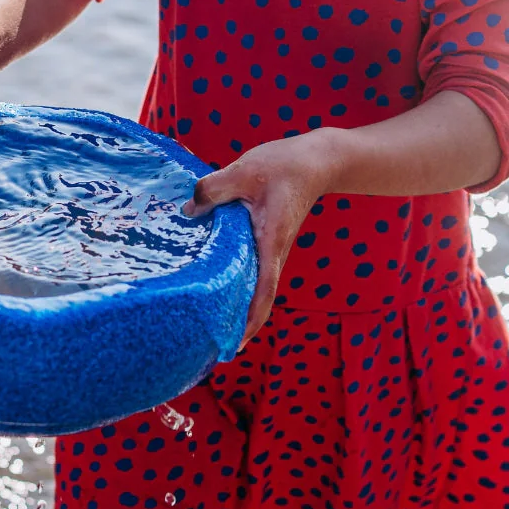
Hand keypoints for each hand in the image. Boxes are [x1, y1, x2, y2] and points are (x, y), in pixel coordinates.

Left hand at [182, 131, 338, 347]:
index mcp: (271, 240)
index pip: (264, 289)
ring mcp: (269, 248)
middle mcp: (272, 251)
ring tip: (205, 326)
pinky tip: (211, 287)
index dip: (250, 320)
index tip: (234, 344)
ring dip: (234, 306)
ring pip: (252, 286)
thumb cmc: (286, 166)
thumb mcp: (246, 171)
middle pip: (257, 298)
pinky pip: (248, 269)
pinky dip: (234, 284)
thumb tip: (189, 210)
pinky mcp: (264, 239)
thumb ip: (215, 189)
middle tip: (209, 347)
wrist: (318, 160)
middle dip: (237, 324)